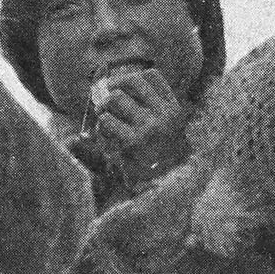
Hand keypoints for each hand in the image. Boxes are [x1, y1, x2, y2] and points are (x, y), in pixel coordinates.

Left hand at [93, 69, 190, 187]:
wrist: (161, 196)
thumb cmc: (157, 166)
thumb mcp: (158, 136)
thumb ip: (142, 113)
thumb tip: (114, 89)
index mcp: (175, 112)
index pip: (153, 76)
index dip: (131, 78)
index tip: (120, 89)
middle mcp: (165, 116)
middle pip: (131, 81)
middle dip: (113, 89)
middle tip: (105, 104)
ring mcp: (150, 127)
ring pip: (115, 98)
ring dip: (103, 109)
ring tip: (104, 124)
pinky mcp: (133, 142)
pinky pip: (106, 121)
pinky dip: (100, 128)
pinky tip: (105, 141)